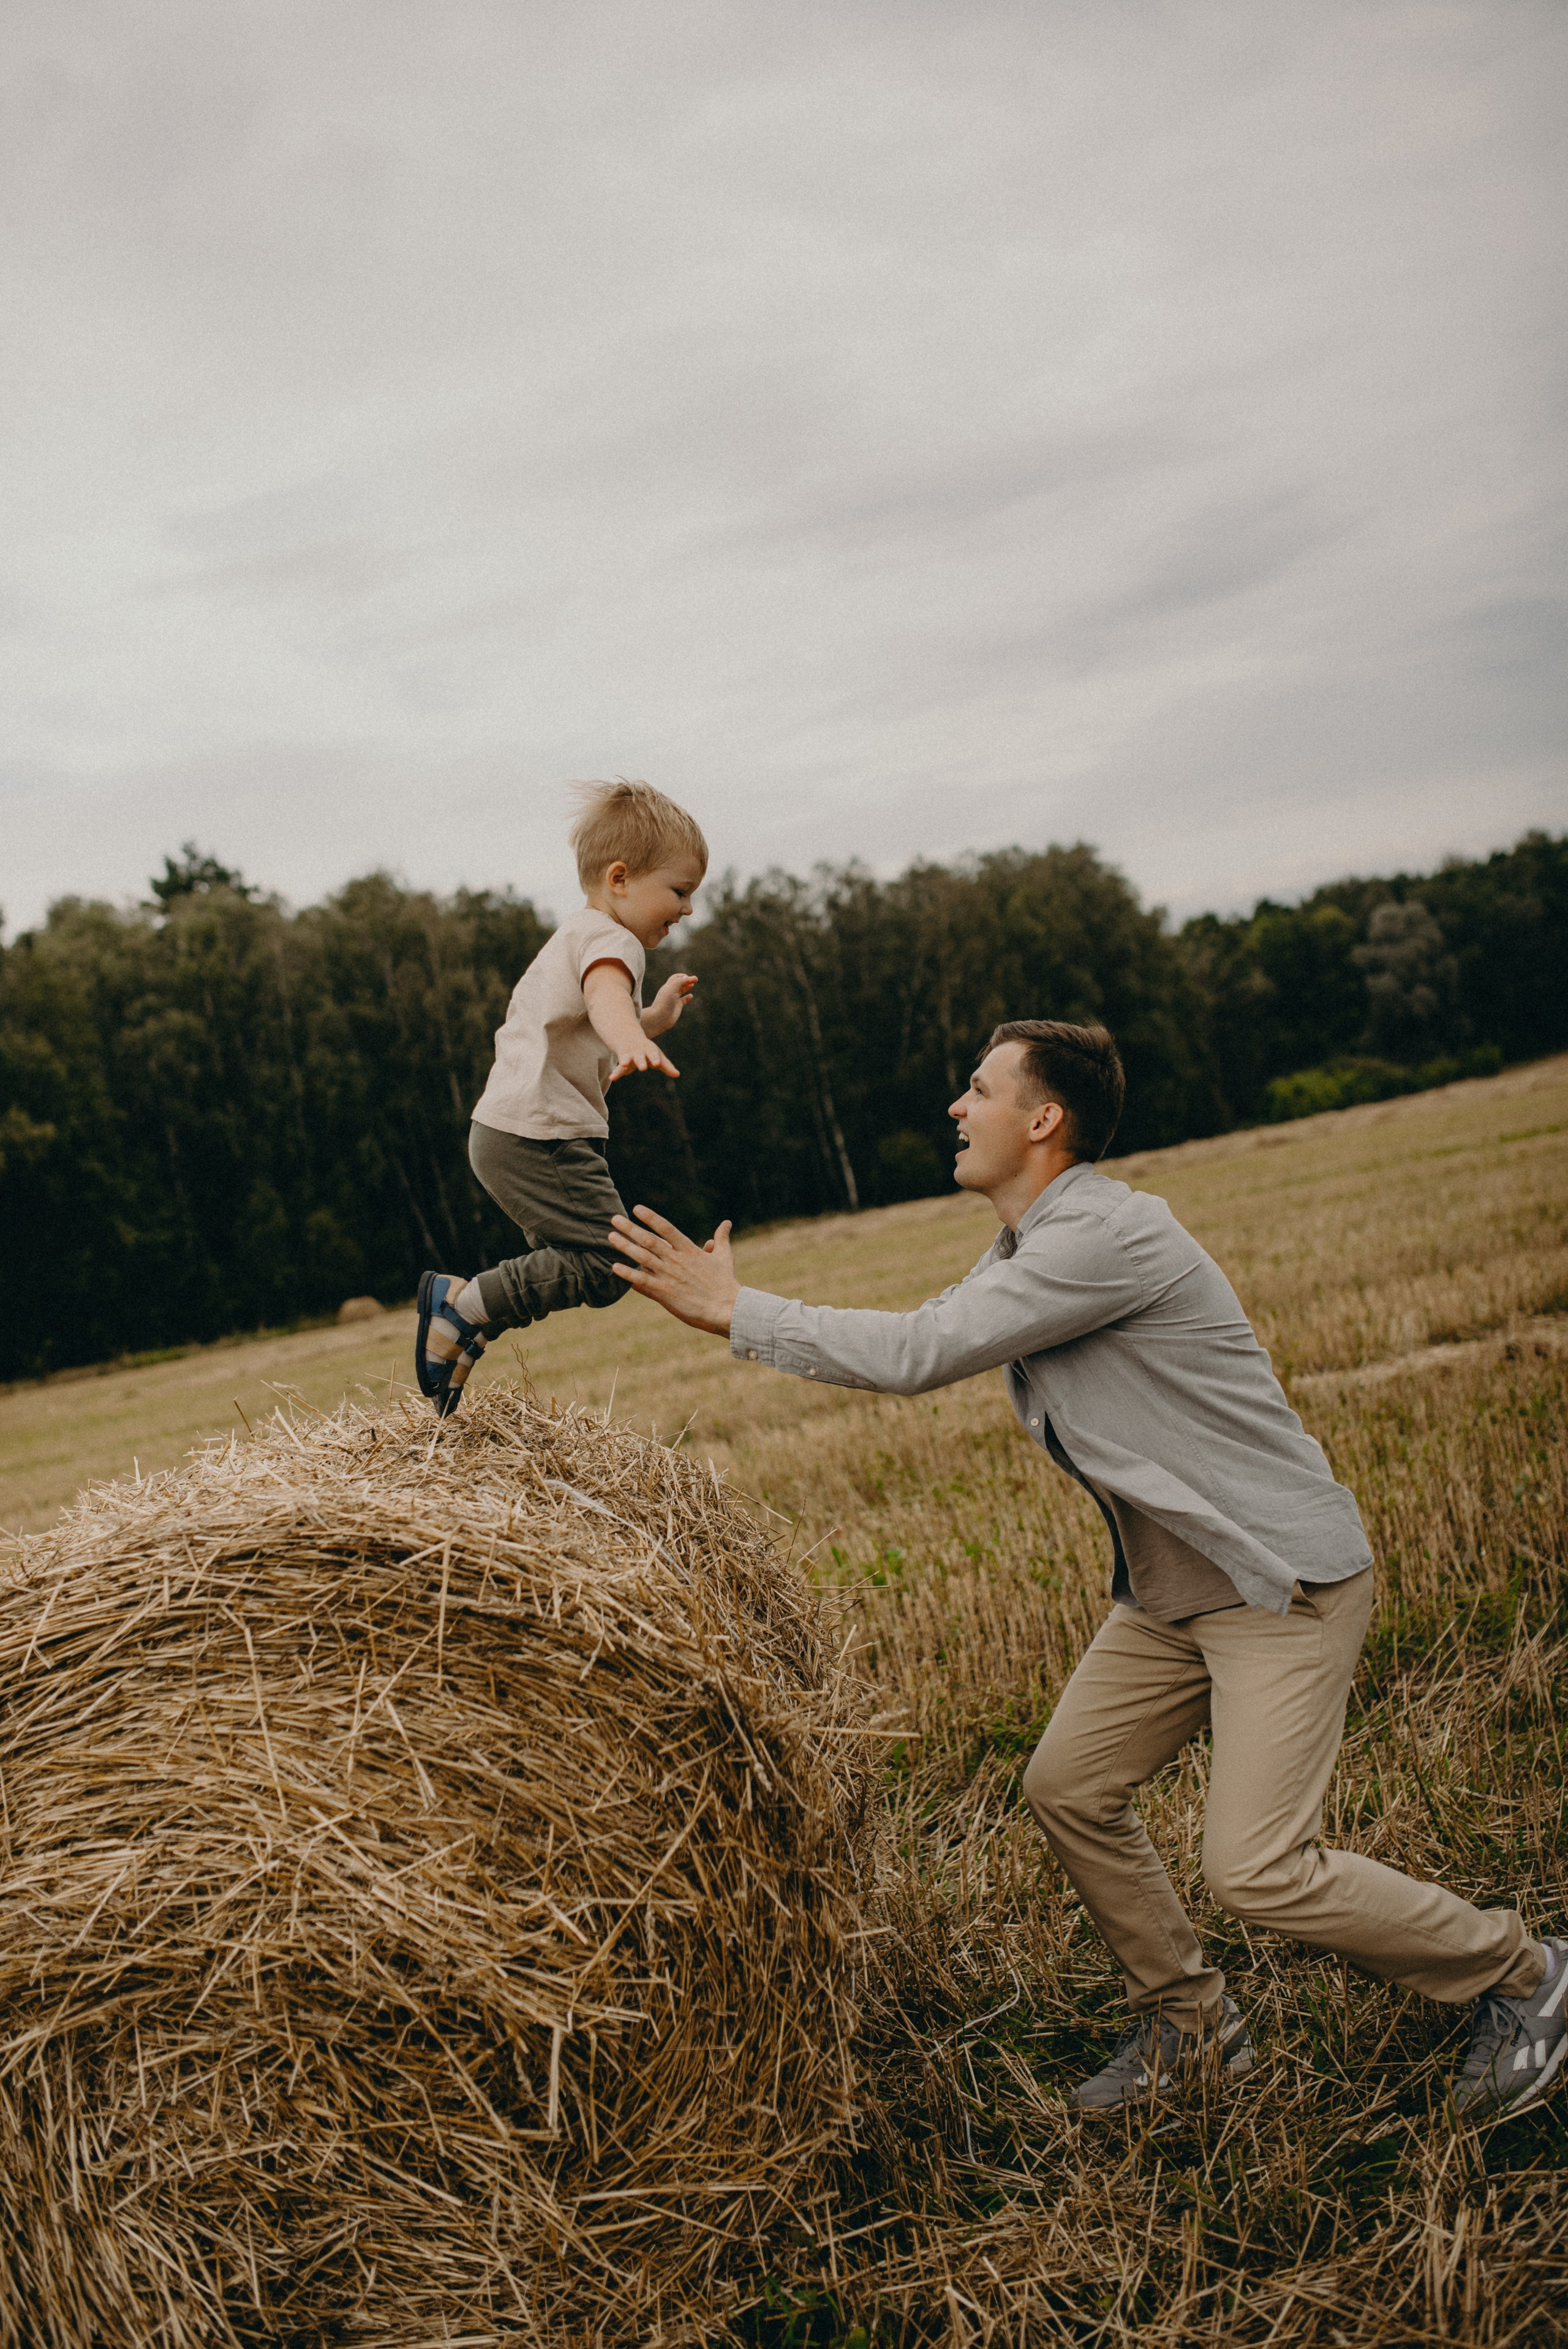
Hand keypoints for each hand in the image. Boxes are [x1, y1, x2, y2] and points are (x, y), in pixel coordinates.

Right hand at [606, 1037, 680, 1083]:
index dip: (654, 1059)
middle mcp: (639, 1053)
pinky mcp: (622, 1062)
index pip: (653, 1054)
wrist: (629, 1039)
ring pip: (627, 1059)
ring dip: (625, 1061)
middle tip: (643, 1068)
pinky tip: (612, 1078)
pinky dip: (616, 1073)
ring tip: (623, 1065)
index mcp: (649, 1051)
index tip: (657, 1064)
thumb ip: (666, 1066)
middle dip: (640, 1061)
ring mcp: (629, 1056)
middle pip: (640, 1057)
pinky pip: (618, 1069)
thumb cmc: (648, 1051)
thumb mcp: (657, 1057)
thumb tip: (677, 1075)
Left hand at [611, 1207, 739, 1333]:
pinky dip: (628, 1274)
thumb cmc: (725, 1283)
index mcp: (689, 1250)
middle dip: (630, 1228)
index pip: (666, 1229)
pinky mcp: (665, 1293)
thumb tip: (726, 1223)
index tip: (636, 1208)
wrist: (726, 1309)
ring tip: (611, 1237)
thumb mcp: (724, 1257)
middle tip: (614, 1219)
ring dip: (625, 1247)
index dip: (651, 1217)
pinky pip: (642, 1281)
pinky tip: (615, 1267)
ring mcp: (669, 1276)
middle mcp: (677, 1260)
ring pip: (643, 1257)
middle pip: (649, 1240)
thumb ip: (721, 1238)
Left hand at [646, 972, 696, 1033]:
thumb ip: (680, 981)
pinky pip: (683, 1000)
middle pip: (679, 983)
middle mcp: (670, 992)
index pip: (676, 977)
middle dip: (687, 980)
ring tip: (693, 984)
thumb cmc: (664, 1002)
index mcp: (668, 986)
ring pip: (681, 990)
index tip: (690, 978)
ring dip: (687, 986)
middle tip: (696, 979)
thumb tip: (687, 978)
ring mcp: (674, 999)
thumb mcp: (672, 989)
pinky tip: (691, 996)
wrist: (660, 1017)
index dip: (683, 976)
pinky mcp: (677, 1007)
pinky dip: (687, 997)